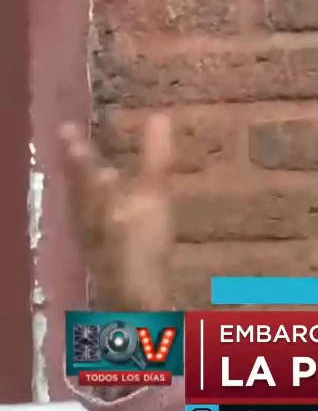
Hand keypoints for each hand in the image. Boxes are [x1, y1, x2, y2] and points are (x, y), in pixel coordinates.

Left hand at [60, 114, 175, 311]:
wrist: (134, 294)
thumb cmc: (140, 238)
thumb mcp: (152, 192)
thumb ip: (155, 156)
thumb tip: (158, 115)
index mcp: (91, 194)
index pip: (79, 162)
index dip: (75, 144)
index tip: (65, 127)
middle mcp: (84, 213)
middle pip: (78, 186)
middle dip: (80, 168)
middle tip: (77, 150)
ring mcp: (92, 237)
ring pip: (85, 206)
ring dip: (92, 191)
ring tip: (101, 179)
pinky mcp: (105, 255)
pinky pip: (97, 223)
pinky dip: (104, 211)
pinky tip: (117, 216)